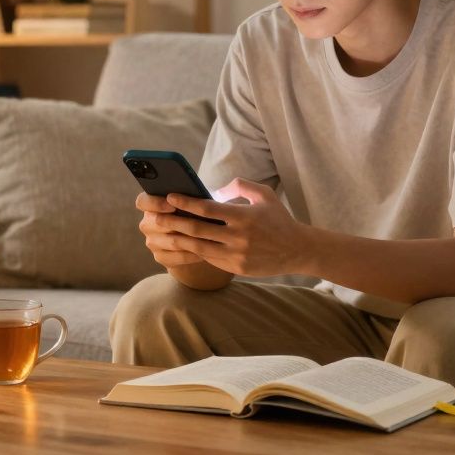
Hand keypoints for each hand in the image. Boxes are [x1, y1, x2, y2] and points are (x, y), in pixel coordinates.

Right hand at [135, 192, 205, 268]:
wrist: (196, 238)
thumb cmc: (194, 212)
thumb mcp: (191, 202)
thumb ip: (188, 198)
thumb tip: (196, 197)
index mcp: (150, 205)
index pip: (142, 202)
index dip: (155, 203)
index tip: (172, 205)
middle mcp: (147, 224)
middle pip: (156, 223)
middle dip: (177, 223)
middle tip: (196, 223)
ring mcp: (152, 242)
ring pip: (170, 241)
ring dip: (189, 239)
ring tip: (207, 238)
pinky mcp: (161, 257)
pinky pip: (177, 257)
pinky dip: (192, 254)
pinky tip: (205, 252)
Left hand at [157, 178, 309, 277]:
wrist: (298, 250)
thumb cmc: (278, 218)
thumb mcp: (264, 194)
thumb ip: (239, 185)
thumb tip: (214, 190)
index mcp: (243, 216)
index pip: (207, 208)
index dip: (185, 202)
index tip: (169, 196)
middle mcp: (238, 237)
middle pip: (197, 230)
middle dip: (173, 223)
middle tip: (156, 217)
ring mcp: (237, 255)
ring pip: (199, 248)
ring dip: (179, 240)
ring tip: (164, 233)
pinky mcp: (237, 268)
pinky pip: (210, 259)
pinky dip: (196, 251)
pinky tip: (184, 245)